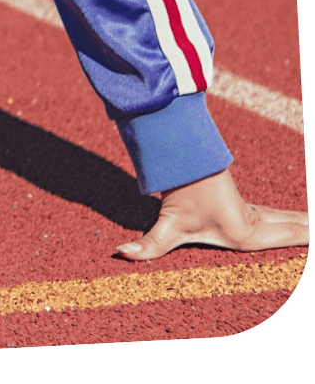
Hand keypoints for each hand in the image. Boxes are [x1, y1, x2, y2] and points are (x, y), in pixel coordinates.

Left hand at [116, 168, 308, 260]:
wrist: (181, 162)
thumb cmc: (177, 194)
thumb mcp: (166, 224)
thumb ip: (147, 245)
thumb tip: (119, 253)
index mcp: (245, 232)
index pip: (284, 237)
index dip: (304, 236)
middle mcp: (253, 223)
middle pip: (288, 228)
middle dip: (307, 230)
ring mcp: (251, 214)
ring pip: (284, 221)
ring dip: (302, 226)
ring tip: (314, 228)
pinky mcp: (245, 209)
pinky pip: (276, 217)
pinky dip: (292, 222)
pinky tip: (301, 224)